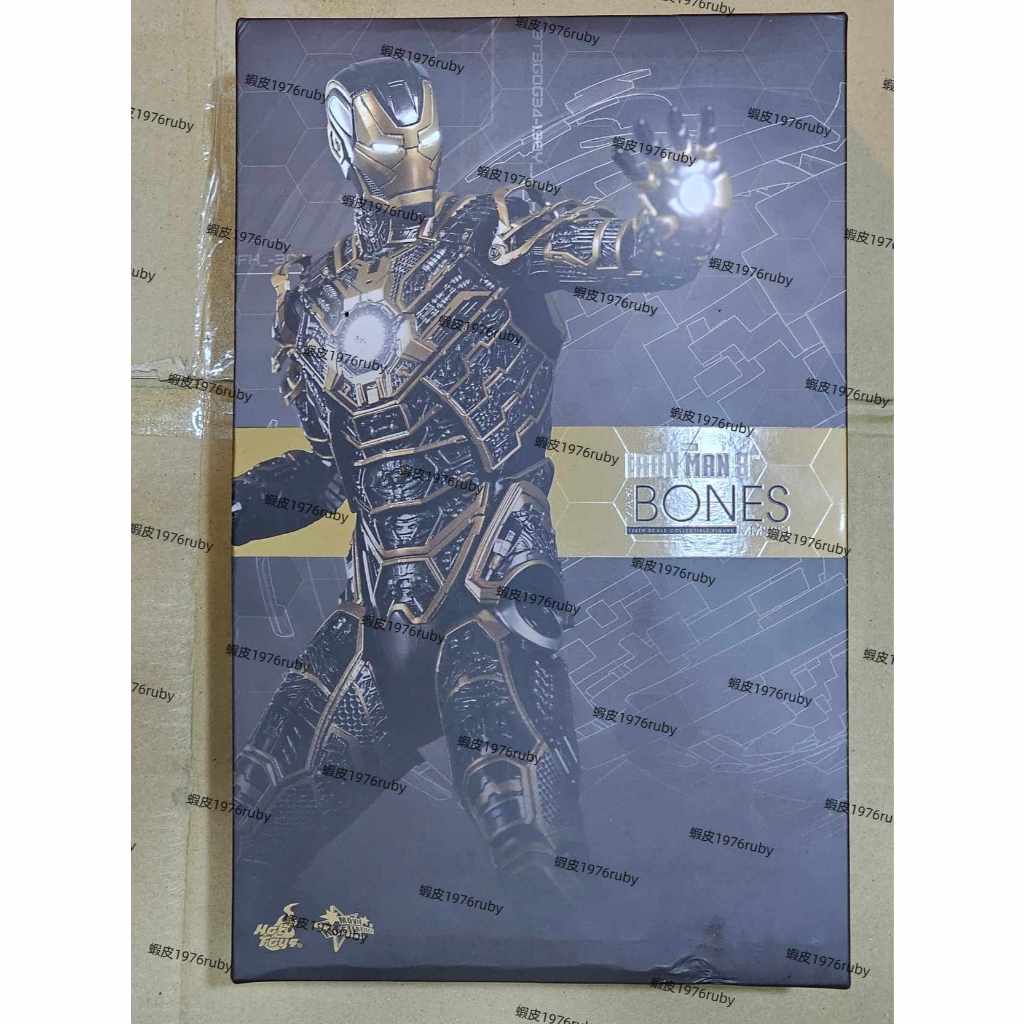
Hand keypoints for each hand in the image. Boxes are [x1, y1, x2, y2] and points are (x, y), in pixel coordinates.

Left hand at [614, 106, 730, 250]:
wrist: (701, 227)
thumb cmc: (679, 229)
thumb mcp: (670, 234)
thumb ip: (666, 229)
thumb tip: (666, 225)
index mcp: (653, 186)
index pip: (636, 172)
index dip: (627, 163)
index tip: (616, 150)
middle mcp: (667, 170)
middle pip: (655, 151)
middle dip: (647, 138)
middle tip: (639, 123)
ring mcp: (687, 162)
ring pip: (679, 141)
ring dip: (676, 127)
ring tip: (673, 112)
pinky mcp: (707, 159)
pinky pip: (707, 140)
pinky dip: (707, 125)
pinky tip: (706, 110)